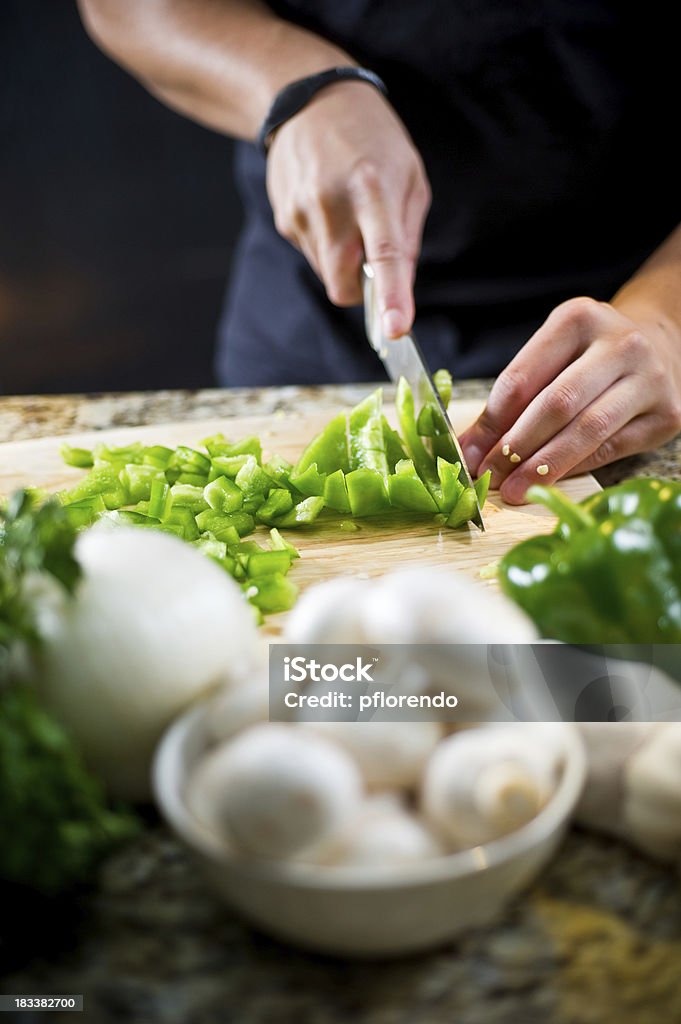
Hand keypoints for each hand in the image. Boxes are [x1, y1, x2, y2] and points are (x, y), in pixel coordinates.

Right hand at [266, 80, 430, 337]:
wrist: (309, 99)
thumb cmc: (372, 139)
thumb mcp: (409, 176)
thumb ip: (407, 236)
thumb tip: (402, 290)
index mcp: (373, 188)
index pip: (384, 254)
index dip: (391, 296)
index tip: (396, 328)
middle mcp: (331, 204)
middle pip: (343, 286)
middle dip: (361, 290)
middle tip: (372, 261)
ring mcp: (301, 213)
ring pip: (327, 274)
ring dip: (343, 262)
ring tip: (348, 215)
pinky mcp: (283, 219)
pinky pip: (311, 255)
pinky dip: (325, 245)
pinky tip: (327, 207)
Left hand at [459, 297, 680, 503]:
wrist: (660, 349)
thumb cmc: (589, 357)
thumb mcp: (549, 359)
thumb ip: (511, 400)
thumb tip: (470, 449)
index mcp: (578, 319)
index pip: (522, 378)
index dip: (492, 422)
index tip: (469, 455)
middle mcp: (620, 344)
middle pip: (557, 403)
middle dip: (516, 447)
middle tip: (490, 477)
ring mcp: (649, 379)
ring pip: (588, 429)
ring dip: (545, 465)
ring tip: (516, 489)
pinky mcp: (666, 414)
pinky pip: (611, 449)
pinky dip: (576, 468)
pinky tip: (551, 483)